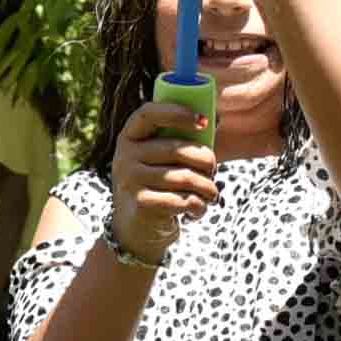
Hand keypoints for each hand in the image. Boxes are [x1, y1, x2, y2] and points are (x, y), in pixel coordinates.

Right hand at [105, 93, 221, 259]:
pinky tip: (196, 210)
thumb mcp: (162, 159)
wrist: (137, 227)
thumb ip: (180, 139)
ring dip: (207, 188)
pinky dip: (198, 206)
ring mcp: (130, 180)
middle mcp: (125, 156)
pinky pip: (183, 200)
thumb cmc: (159, 185)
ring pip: (185, 177)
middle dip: (206, 161)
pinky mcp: (142, 204)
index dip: (178, 113)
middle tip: (213, 171)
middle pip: (177, 149)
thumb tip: (216, 118)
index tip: (204, 121)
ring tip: (210, 194)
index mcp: (130, 136)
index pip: (149, 113)